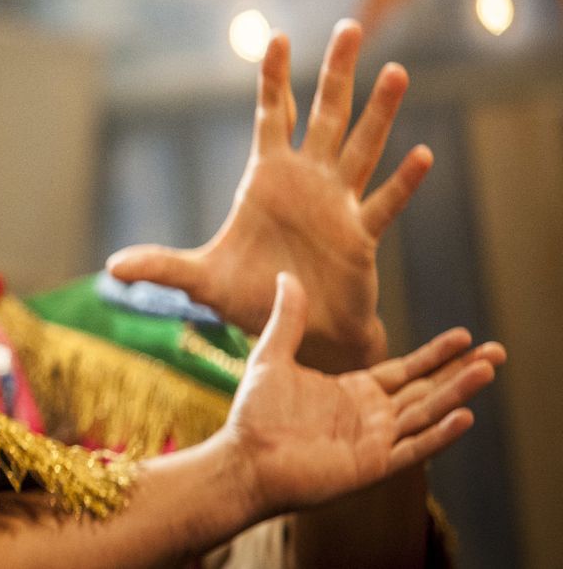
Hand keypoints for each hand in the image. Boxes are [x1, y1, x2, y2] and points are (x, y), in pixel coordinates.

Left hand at [108, 20, 431, 369]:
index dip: (274, 78)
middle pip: (326, 114)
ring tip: (395, 71)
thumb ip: (161, 267)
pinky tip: (421, 155)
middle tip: (350, 26)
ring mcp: (338, 205)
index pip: (271, 116)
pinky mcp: (360, 237)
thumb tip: (112, 267)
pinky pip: (384, 204)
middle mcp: (307, 181)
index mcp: (268, 179)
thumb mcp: (199, 280)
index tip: (277, 36)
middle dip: (336, 72)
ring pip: (362, 148)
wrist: (296, 332)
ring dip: (379, 112)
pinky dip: (402, 182)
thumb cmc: (250, 298)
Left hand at [224, 274, 501, 517]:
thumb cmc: (255, 415)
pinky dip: (440, 435)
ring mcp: (376, 442)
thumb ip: (287, 320)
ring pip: (427, 414)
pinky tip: (465, 417)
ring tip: (487, 371)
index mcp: (355, 392)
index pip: (407, 370)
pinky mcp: (373, 465)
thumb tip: (286, 276)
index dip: (435, 354)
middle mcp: (372, 416)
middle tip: (497, 351)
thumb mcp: (273, 357)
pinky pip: (414, 448)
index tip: (464, 336)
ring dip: (458, 394)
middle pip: (427, 390)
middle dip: (461, 371)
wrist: (244, 459)